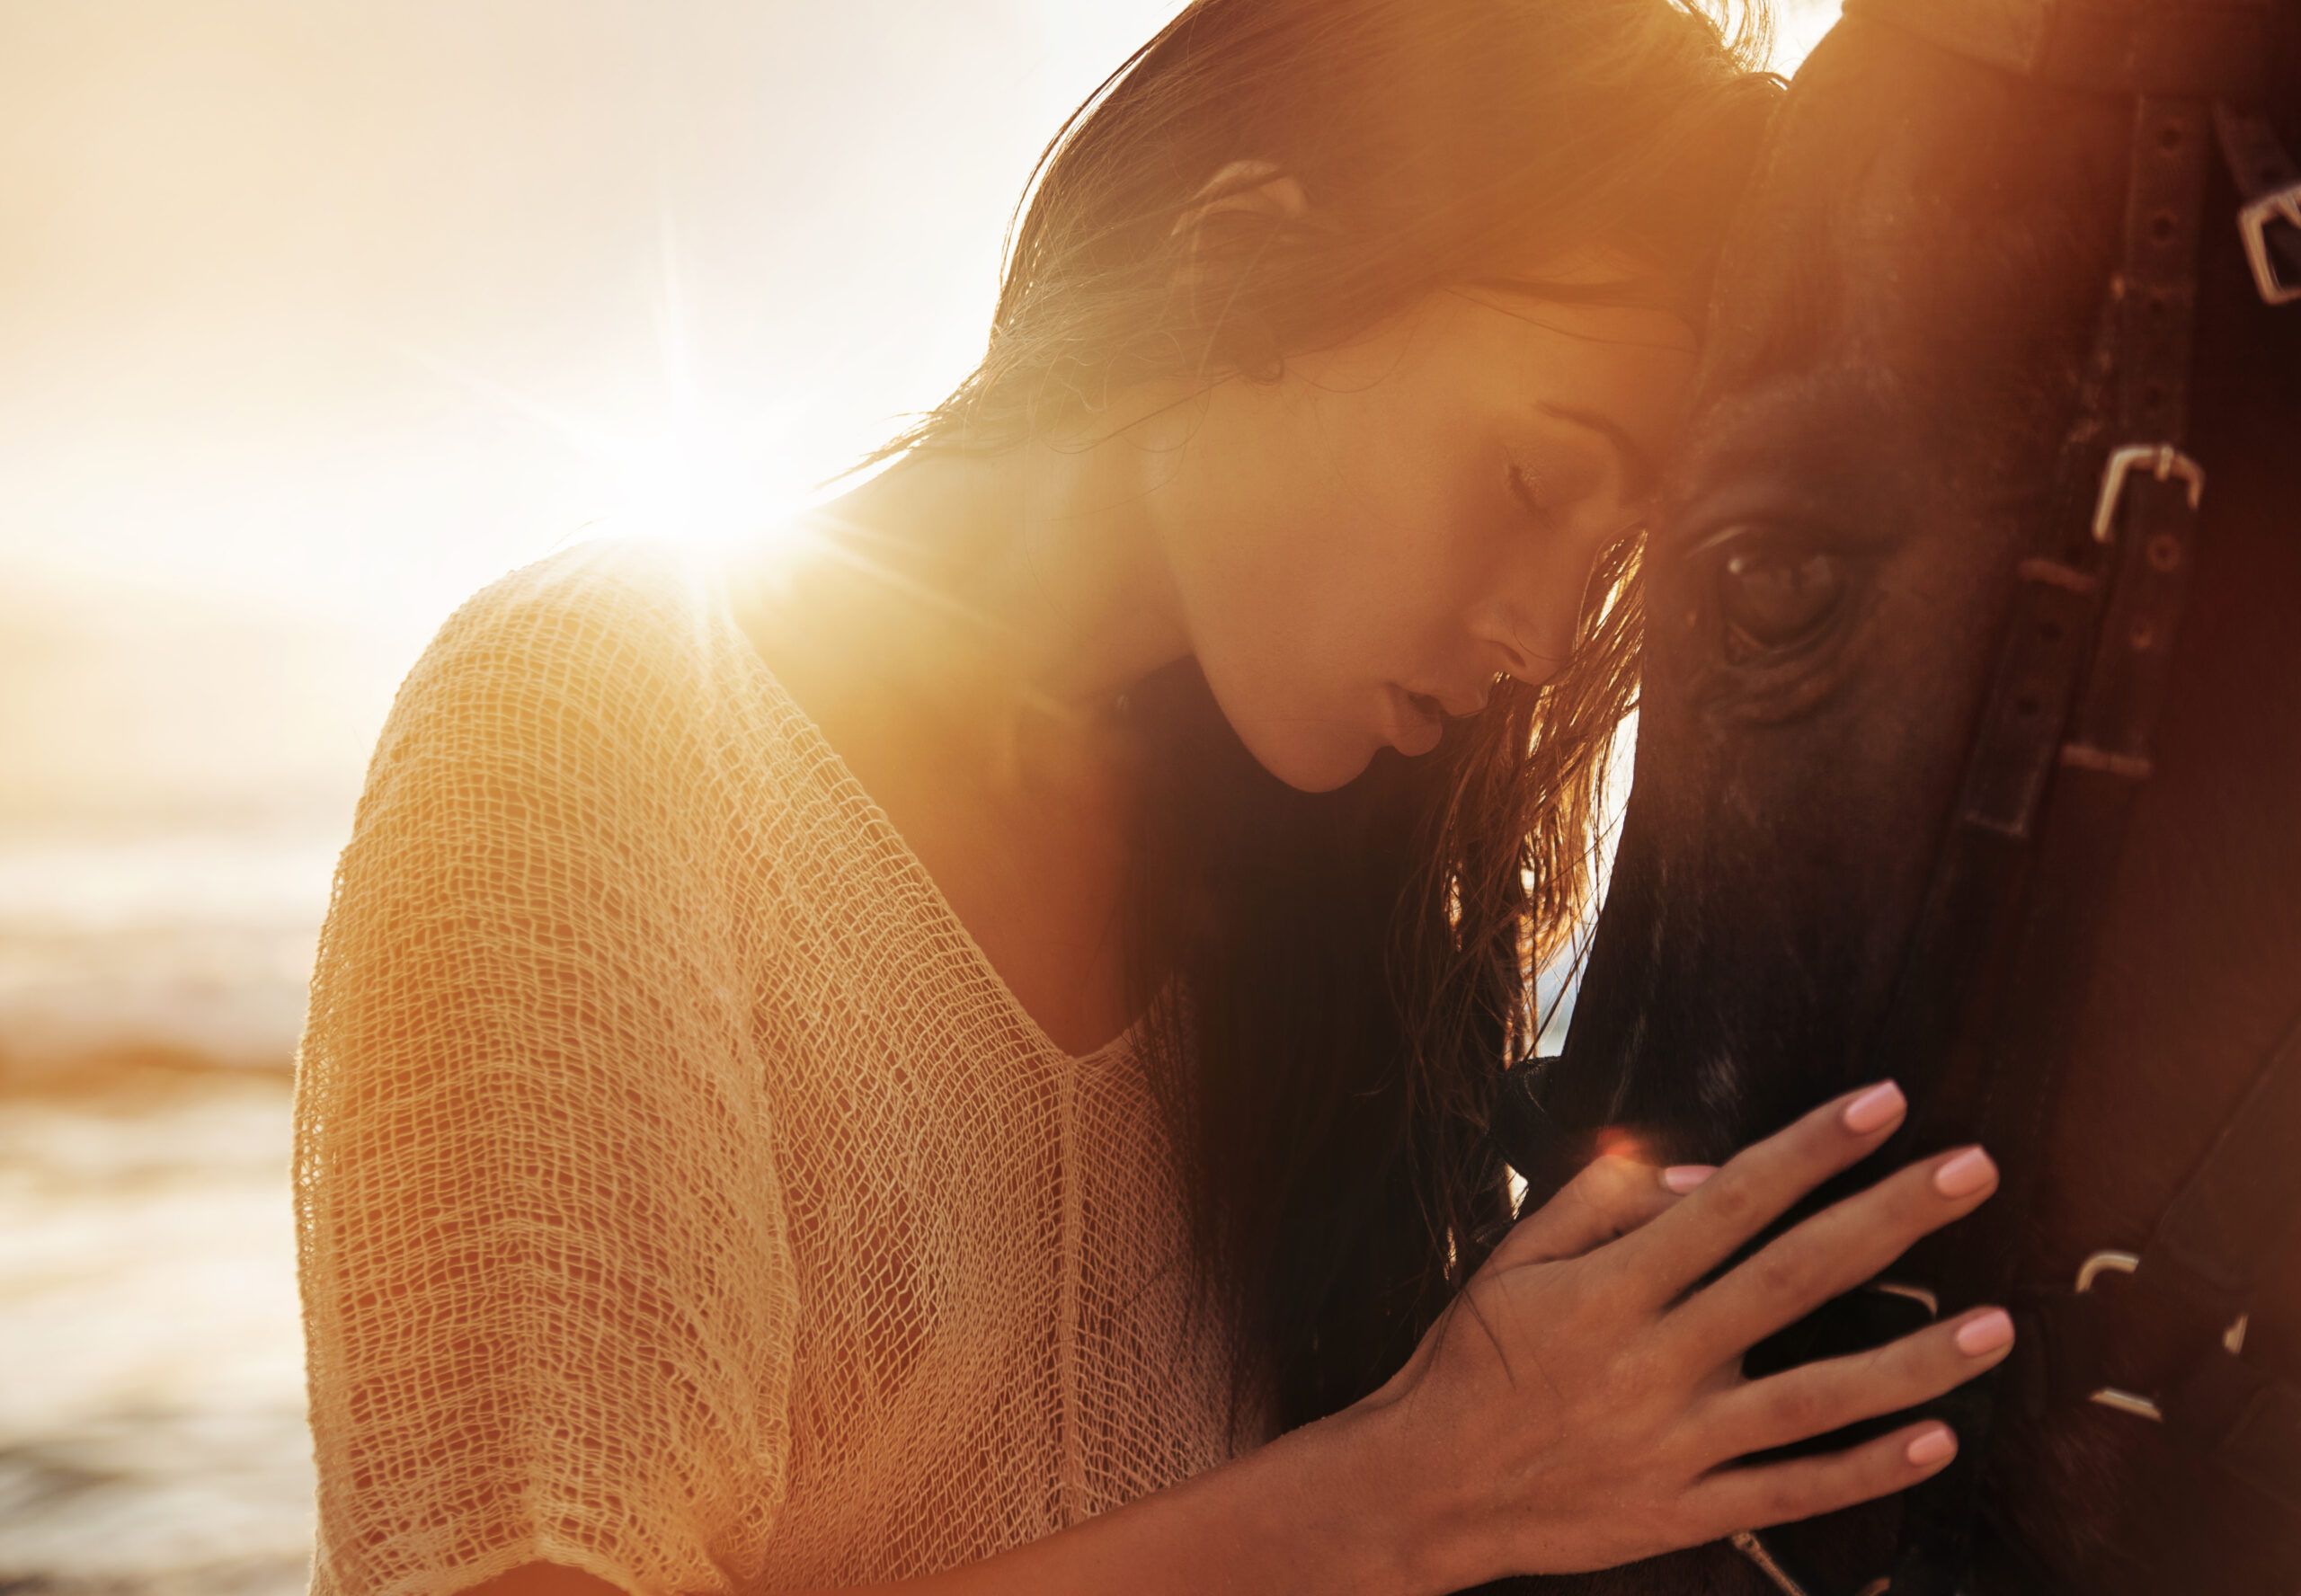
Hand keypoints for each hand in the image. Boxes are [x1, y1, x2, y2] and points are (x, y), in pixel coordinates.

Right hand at [1348, 1080, 2009, 1584]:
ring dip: (1913, 1360)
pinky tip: (1937, 1439)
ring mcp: (1674, 1442)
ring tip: (1997, 1325)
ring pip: (1814, 1397)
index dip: (1809, 1148)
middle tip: (1973, 1171)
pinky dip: (1866, 1470)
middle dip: (1888, 1220)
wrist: (1424, 1487)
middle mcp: (1651, 1359)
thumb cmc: (1471, 1360)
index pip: (1729, 1199)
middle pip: (1791, 1279)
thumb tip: (1698, 1171)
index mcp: (1608, 1287)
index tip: (1882, 1103)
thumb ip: (1600, 1204)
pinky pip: (1791, 1492)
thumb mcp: (1511, 1262)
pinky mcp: (1683, 1511)